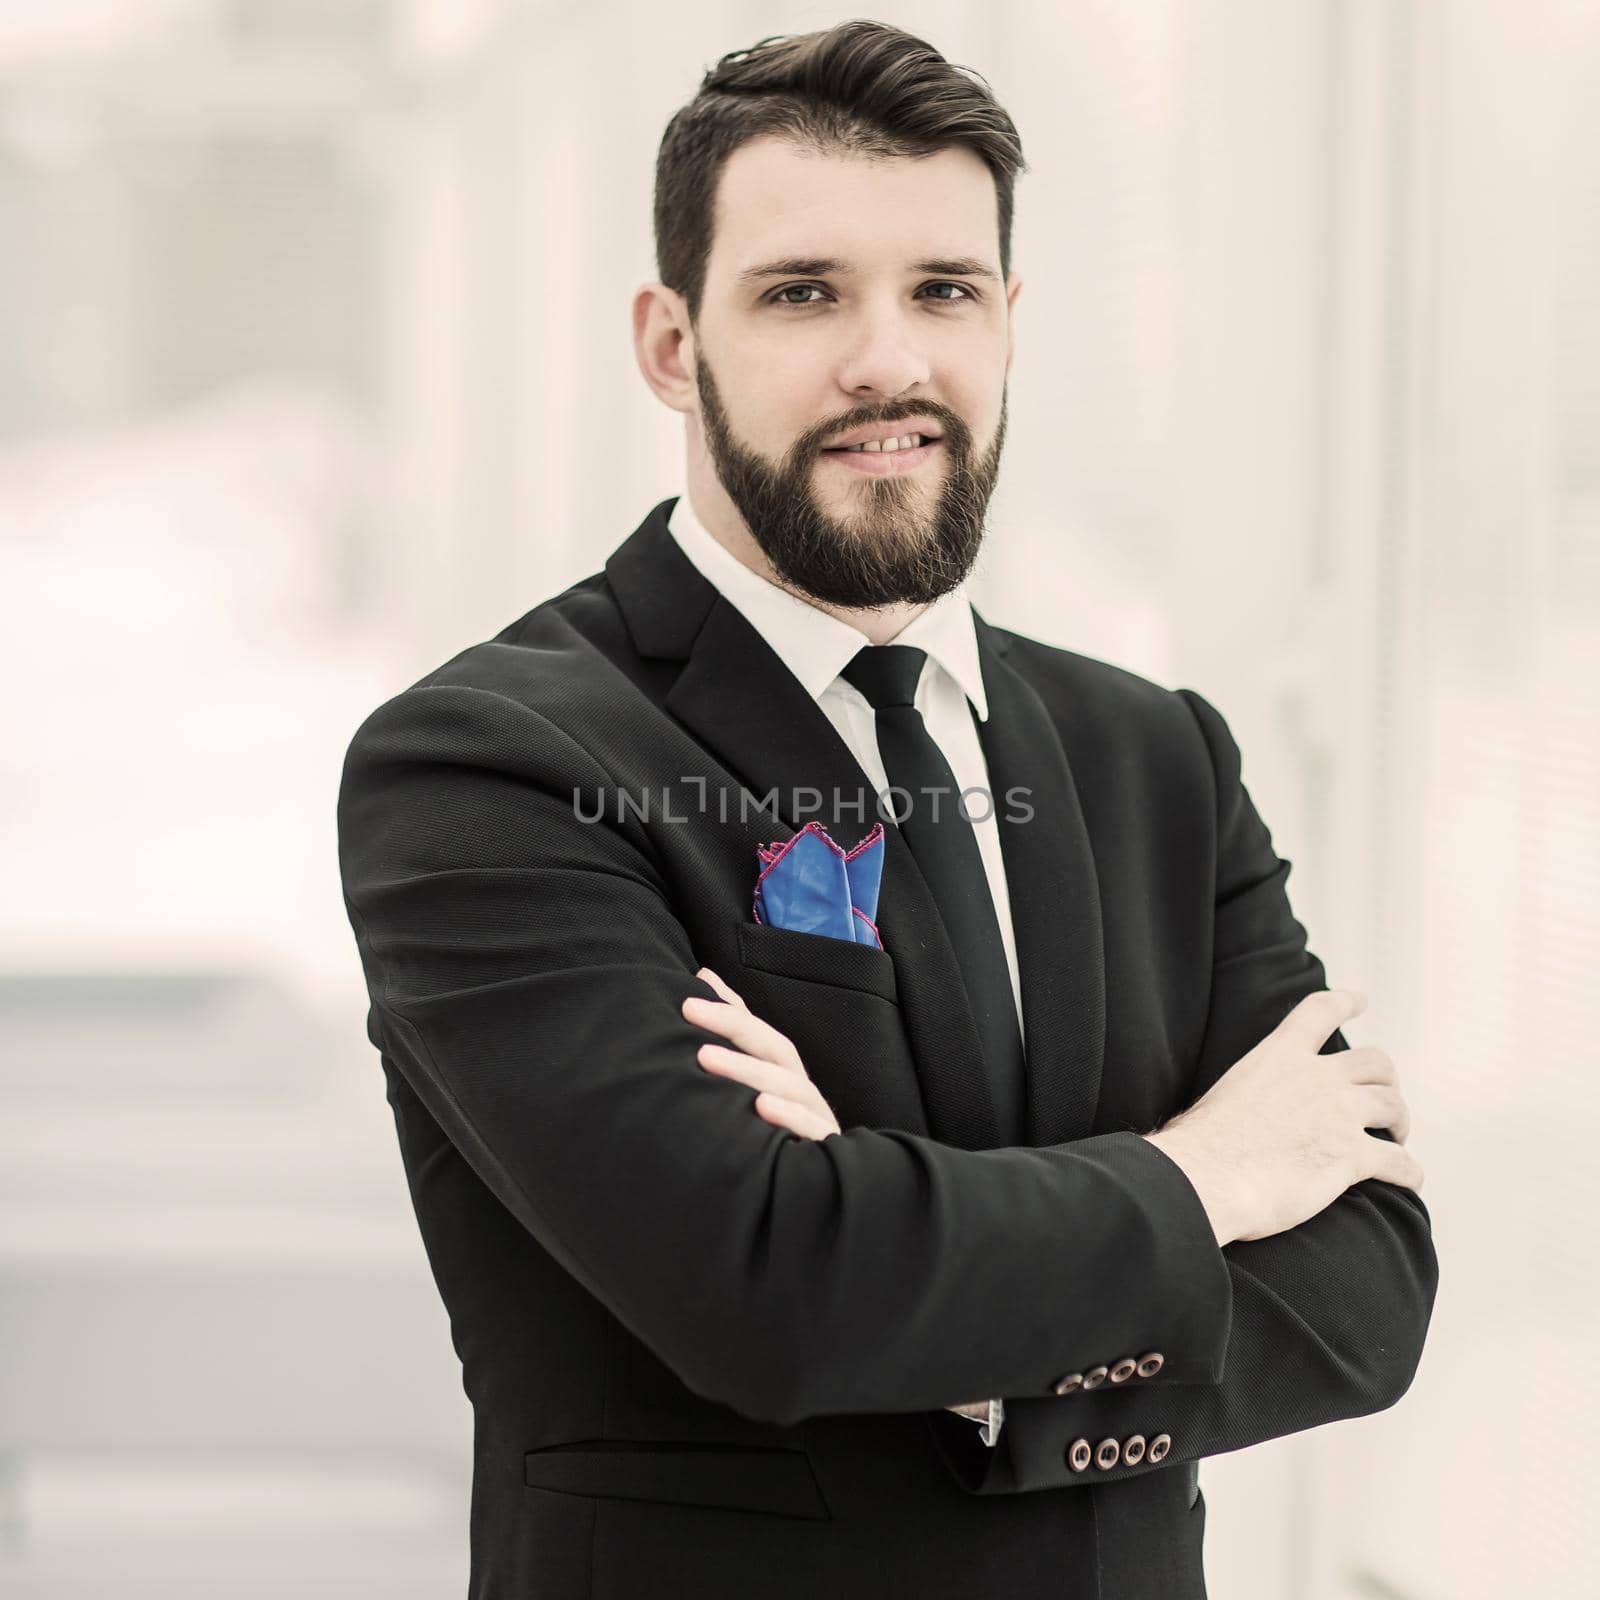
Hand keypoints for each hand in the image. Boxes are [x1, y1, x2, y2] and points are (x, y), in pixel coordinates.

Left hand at [683, 967, 841, 1140]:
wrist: (811, 1197)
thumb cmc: (774, 1132)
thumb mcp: (752, 1083)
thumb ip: (733, 1031)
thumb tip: (703, 975)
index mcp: (785, 1074)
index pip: (760, 1033)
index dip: (727, 1012)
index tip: (686, 999)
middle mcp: (802, 1091)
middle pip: (775, 1051)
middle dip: (734, 1028)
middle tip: (690, 1012)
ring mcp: (816, 1120)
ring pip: (790, 1086)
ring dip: (748, 1069)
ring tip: (706, 1058)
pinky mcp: (823, 1153)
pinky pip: (812, 1130)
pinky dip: (789, 1116)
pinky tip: (760, 1108)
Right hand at [1145, 989, 1424, 1244]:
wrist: (1205, 1177)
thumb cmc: (1201, 1146)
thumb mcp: (1225, 1096)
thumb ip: (1248, 1094)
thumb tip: (1229, 1117)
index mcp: (1279, 1055)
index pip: (1319, 1012)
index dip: (1344, 1002)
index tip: (1360, 999)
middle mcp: (1316, 1076)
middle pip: (1376, 1061)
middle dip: (1387, 1079)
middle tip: (1383, 1103)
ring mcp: (1337, 1114)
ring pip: (1393, 1106)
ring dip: (1400, 1123)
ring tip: (1396, 1139)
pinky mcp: (1351, 1156)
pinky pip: (1400, 1162)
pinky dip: (1410, 1172)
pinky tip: (1409, 1180)